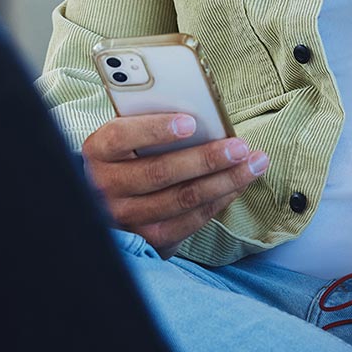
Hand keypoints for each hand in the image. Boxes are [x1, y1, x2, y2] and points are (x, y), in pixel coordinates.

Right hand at [82, 113, 268, 257]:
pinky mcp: (150, 240)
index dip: (156, 130)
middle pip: (161, 173)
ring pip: (183, 199)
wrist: (104, 202)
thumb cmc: (127, 155)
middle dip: (206, 159)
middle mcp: (106, 188)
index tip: (191, 122)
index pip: (122, 137)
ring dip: (225, 181)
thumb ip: (150, 120)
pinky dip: (220, 201)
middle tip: (239, 147)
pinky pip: (191, 221)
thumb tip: (200, 111)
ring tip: (253, 163)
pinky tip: (239, 184)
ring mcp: (127, 218)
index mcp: (98, 151)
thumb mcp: (126, 133)